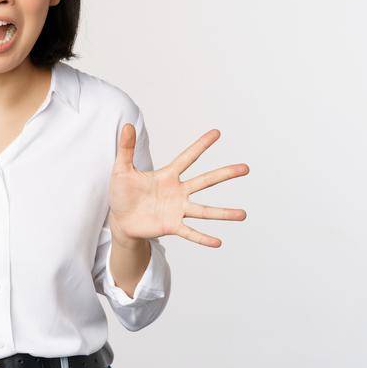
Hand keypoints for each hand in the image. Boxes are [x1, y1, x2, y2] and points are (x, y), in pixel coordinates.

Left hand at [108, 124, 249, 247]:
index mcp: (167, 176)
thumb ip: (126, 149)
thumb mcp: (121, 169)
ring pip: (204, 210)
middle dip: (225, 174)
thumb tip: (127, 125)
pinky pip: (190, 232)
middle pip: (204, 181)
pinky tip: (218, 242)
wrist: (120, 219)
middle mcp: (177, 192)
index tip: (217, 133)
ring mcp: (177, 210)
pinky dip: (203, 238)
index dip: (201, 145)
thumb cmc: (122, 193)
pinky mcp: (171, 226)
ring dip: (223, 213)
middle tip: (245, 168)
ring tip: (243, 214)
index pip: (187, 157)